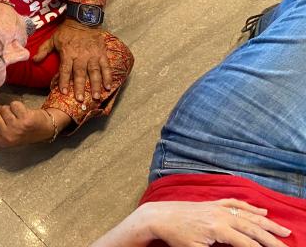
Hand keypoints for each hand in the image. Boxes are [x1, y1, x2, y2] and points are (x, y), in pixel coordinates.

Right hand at [0, 101, 55, 147]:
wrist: (45, 129)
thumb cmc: (22, 129)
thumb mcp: (4, 130)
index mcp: (1, 141)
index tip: (1, 120)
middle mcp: (8, 137)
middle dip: (1, 111)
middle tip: (12, 118)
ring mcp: (17, 129)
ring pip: (4, 108)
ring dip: (11, 109)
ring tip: (19, 116)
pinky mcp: (26, 120)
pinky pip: (14, 104)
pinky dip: (19, 105)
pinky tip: (25, 113)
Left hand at [34, 19, 111, 100]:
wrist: (83, 19)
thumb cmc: (66, 31)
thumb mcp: (52, 39)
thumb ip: (43, 50)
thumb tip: (33, 61)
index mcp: (68, 53)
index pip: (65, 70)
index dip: (64, 81)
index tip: (64, 93)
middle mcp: (80, 55)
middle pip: (80, 73)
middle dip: (80, 87)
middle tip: (81, 100)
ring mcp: (92, 55)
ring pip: (94, 72)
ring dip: (96, 85)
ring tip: (96, 97)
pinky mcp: (102, 53)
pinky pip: (106, 66)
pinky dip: (108, 77)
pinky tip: (108, 87)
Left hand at [135, 199, 290, 246]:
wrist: (158, 216)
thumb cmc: (176, 236)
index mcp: (218, 229)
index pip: (247, 243)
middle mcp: (220, 215)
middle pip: (252, 228)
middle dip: (272, 239)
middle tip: (287, 245)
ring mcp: (217, 207)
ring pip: (248, 215)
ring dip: (267, 223)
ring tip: (283, 231)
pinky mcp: (212, 203)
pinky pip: (235, 204)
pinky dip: (250, 208)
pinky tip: (262, 212)